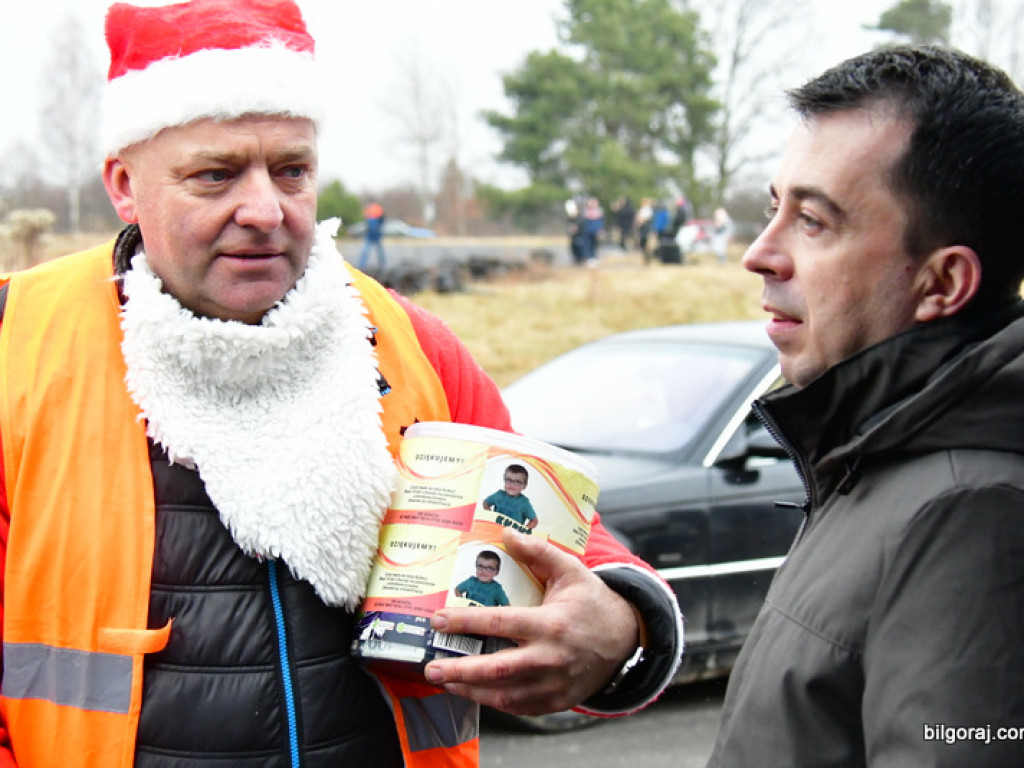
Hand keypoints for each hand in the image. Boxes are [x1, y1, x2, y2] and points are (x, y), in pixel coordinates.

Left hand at [423, 527, 638, 714]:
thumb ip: (538, 552)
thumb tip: (506, 534)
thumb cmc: (593, 603)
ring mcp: (554, 684)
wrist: (625, 640)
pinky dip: (492, 702)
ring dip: (469, 690)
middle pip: (497, 670)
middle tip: (431, 667)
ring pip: (504, 695)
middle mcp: (551, 658)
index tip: (439, 620)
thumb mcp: (571, 571)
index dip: (466, 623)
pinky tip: (472, 691)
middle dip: (460, 670)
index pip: (501, 623)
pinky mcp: (555, 701)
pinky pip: (518, 707)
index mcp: (552, 624)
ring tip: (444, 680)